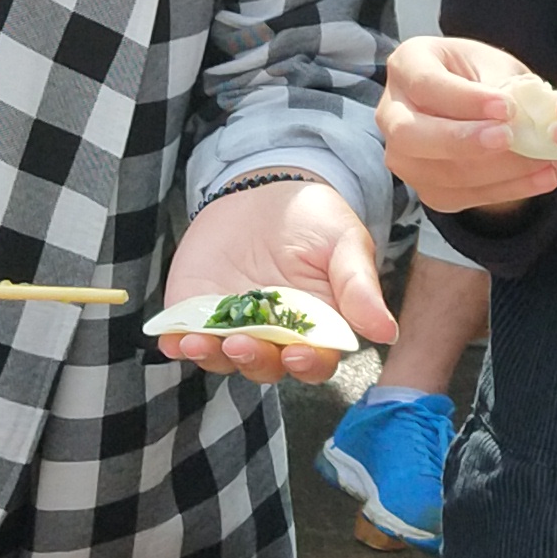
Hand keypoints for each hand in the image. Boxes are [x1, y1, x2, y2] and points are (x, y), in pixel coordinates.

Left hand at [160, 178, 394, 383]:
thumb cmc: (314, 220)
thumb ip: (359, 287)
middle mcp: (274, 338)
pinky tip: (170, 340)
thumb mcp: (344, 242)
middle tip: (243, 345)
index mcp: (316, 329)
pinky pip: (185, 336)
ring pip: (223, 357)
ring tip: (198, 342)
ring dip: (211, 355)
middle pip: (266, 366)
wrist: (264, 191)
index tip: (297, 354)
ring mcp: (232, 327)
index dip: (307, 364)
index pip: (315, 361)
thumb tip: (386, 333)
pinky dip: (176, 342)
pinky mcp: (196, 312)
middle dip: (254, 360)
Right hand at [383, 35, 556, 216]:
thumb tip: (525, 115)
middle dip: (462, 141)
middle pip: (411, 135)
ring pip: (436, 173)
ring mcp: (402, 155)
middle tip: (509, 138)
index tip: (507, 107)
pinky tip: (541, 178)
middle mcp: (391, 113)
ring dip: (495, 171)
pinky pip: (459, 196)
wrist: (476, 104)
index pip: (426, 85)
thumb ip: (503, 86)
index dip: (465, 100)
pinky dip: (505, 190)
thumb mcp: (494, 64)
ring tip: (542, 160)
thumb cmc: (481, 75)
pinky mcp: (424, 186)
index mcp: (406, 65)